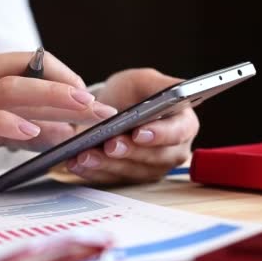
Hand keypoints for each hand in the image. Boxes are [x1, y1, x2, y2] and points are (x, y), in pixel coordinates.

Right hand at [0, 52, 116, 194]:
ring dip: (49, 99)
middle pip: (27, 78)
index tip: (86, 95)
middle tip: (99, 106)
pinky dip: (9, 124)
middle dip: (67, 92)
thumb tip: (67, 131)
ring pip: (9, 90)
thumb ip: (25, 125)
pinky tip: (32, 133)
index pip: (29, 62)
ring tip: (80, 108)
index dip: (61, 75)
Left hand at [66, 68, 198, 182]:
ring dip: (107, 164)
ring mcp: (152, 168)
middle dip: (130, 152)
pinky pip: (112, 179)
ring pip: (132, 170)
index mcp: (184, 124)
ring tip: (85, 155)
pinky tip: (77, 163)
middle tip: (109, 145)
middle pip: (155, 157)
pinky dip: (93, 171)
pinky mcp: (130, 178)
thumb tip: (179, 90)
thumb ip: (164, 85)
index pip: (179, 132)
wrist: (107, 108)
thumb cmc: (130, 93)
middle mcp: (173, 151)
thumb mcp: (144, 81)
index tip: (139, 132)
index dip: (161, 134)